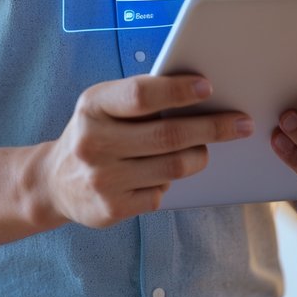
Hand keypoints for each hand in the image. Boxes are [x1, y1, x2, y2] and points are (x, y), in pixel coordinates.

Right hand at [39, 75, 253, 227]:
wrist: (55, 182)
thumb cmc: (95, 133)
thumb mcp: (104, 107)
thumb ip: (139, 99)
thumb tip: (201, 94)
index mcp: (93, 106)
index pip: (142, 95)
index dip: (178, 91)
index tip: (209, 87)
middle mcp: (93, 142)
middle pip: (168, 135)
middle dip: (212, 128)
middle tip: (241, 123)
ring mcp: (102, 179)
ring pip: (173, 168)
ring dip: (198, 157)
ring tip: (204, 150)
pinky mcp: (111, 209)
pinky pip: (160, 194)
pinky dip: (169, 183)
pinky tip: (162, 175)